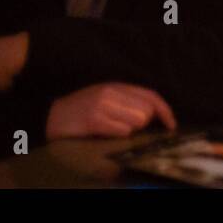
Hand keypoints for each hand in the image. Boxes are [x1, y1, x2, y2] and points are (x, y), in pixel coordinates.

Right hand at [45, 83, 176, 138]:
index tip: (171, 124)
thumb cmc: (81, 110)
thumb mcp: (106, 99)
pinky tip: (104, 134)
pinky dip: (117, 136)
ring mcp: (103, 105)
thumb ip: (127, 102)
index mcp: (117, 86)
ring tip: (111, 128)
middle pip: (146, 111)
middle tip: (124, 126)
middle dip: (142, 124)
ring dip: (128, 130)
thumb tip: (152, 114)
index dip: (165, 110)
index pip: (151, 95)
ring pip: (136, 122)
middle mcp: (112, 92)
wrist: (50, 116)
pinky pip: (121, 131)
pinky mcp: (95, 119)